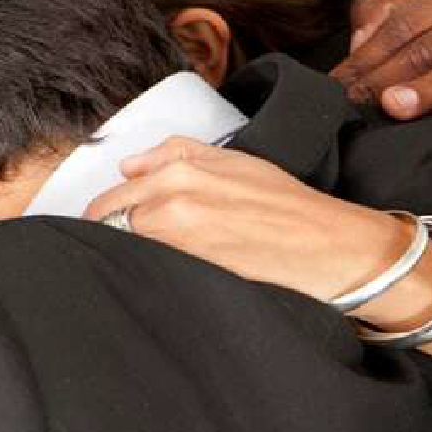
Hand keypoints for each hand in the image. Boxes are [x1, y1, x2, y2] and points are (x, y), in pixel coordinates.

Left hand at [85, 137, 431, 365]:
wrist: (327, 244)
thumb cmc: (284, 203)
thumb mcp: (232, 160)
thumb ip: (173, 155)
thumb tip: (127, 166)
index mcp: (178, 169)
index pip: (112, 195)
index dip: (105, 216)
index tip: (106, 228)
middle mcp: (170, 199)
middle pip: (107, 223)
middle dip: (107, 236)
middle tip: (118, 251)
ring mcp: (176, 237)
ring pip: (124, 248)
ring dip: (128, 255)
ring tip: (144, 264)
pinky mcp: (188, 269)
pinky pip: (149, 269)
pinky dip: (147, 271)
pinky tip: (161, 276)